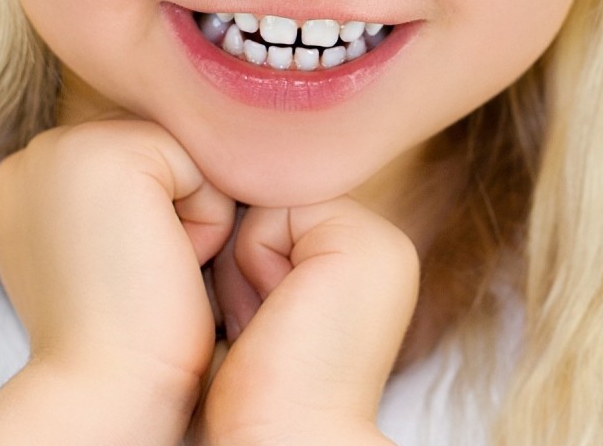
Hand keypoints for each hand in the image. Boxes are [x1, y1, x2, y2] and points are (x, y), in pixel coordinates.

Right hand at [0, 118, 236, 440]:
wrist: (104, 388)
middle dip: (168, 216)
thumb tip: (155, 188)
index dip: (150, 226)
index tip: (119, 284)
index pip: (134, 168)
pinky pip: (203, 168)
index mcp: (27, 180)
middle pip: (159, 155)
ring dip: (186, 219)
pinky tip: (162, 263)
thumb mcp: (96, 258)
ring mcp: (65, 146)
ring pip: (181, 157)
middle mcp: (35, 153)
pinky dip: (206, 224)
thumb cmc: (118, 346)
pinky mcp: (112, 150)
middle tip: (134, 281)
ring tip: (145, 272)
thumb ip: (106, 206)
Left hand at [201, 197, 417, 445]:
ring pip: (267, 197)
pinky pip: (272, 209)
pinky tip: (276, 313)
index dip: (241, 256)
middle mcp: (380, 241)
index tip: (261, 321)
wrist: (282, 437)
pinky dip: (252, 260)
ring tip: (269, 321)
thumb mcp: (261, 291)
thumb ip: (264, 235)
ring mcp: (380, 239)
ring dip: (243, 260)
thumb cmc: (258, 386)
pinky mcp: (363, 241)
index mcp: (362, 254)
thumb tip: (222, 182)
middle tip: (264, 322)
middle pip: (269, 195)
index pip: (271, 205)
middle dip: (242, 255)